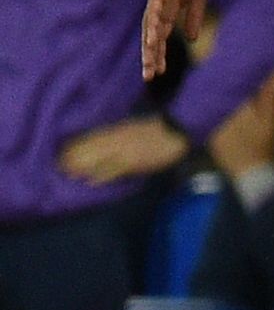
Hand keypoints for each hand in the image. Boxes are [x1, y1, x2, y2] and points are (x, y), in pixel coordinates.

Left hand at [59, 114, 187, 184]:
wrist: (177, 129)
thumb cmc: (158, 129)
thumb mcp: (133, 127)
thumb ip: (117, 134)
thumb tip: (100, 140)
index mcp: (116, 131)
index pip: (89, 138)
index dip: (74, 146)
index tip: (62, 153)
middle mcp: (116, 140)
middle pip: (89, 149)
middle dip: (74, 159)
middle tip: (61, 168)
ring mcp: (124, 151)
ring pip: (98, 159)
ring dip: (83, 167)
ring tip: (70, 175)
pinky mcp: (134, 161)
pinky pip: (114, 169)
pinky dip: (102, 176)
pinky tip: (91, 182)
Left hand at [139, 0, 213, 80]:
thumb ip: (193, 15)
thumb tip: (191, 38)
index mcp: (170, 8)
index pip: (162, 35)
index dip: (159, 53)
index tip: (158, 72)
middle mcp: (160, 5)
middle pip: (152, 36)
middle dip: (151, 56)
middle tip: (149, 77)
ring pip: (150, 27)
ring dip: (150, 47)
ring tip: (150, 65)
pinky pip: (155, 10)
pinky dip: (153, 26)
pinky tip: (154, 40)